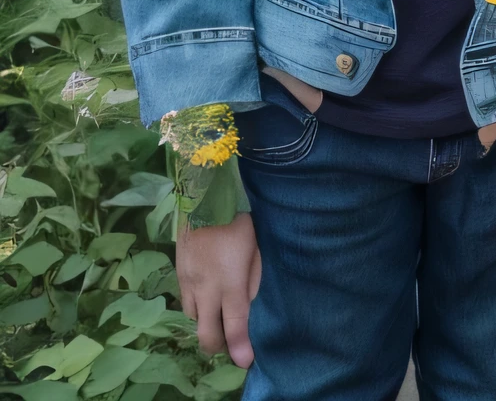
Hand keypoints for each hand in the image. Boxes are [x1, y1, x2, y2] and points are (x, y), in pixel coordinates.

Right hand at [176, 213, 260, 366]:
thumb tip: (248, 304)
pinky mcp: (178, 273)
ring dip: (207, 323)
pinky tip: (207, 296)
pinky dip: (198, 307)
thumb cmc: (239, 218)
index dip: (240, 348)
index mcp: (230, 281)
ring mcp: (188, 281)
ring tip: (220, 316)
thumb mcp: (256, 246)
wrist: (204, 194)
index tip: (246, 361)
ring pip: (194, 319)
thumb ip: (252, 279)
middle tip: (231, 343)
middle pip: (206, 334)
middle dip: (218, 346)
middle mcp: (206, 288)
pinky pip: (186, 301)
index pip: (235, 325)